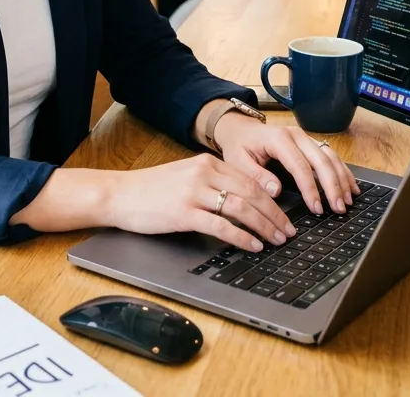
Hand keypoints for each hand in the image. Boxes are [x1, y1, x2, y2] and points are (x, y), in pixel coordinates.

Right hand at [105, 153, 296, 252]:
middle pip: (252, 193)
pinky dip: (242, 237)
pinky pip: (222, 226)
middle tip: (289, 231)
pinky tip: (253, 245)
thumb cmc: (150, 190)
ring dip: (264, 226)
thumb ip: (211, 183)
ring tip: (277, 240)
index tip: (285, 215)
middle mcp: (203, 173)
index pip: (250, 180)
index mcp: (207, 163)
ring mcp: (194, 192)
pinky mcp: (184, 212)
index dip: (272, 199)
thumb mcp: (185, 177)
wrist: (120, 194)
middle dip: (275, 214)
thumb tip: (241, 202)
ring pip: (241, 208)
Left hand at [212, 113, 358, 216]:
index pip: (300, 166)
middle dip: (333, 186)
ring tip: (348, 200)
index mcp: (278, 139)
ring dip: (341, 178)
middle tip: (339, 208)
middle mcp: (296, 135)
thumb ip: (256, 176)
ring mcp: (305, 137)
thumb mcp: (238, 162)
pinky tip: (351, 186)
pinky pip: (330, 155)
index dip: (311, 189)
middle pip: (321, 160)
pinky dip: (342, 171)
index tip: (317, 208)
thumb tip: (275, 191)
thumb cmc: (239, 146)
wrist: (239, 129)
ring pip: (330, 156)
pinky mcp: (310, 143)